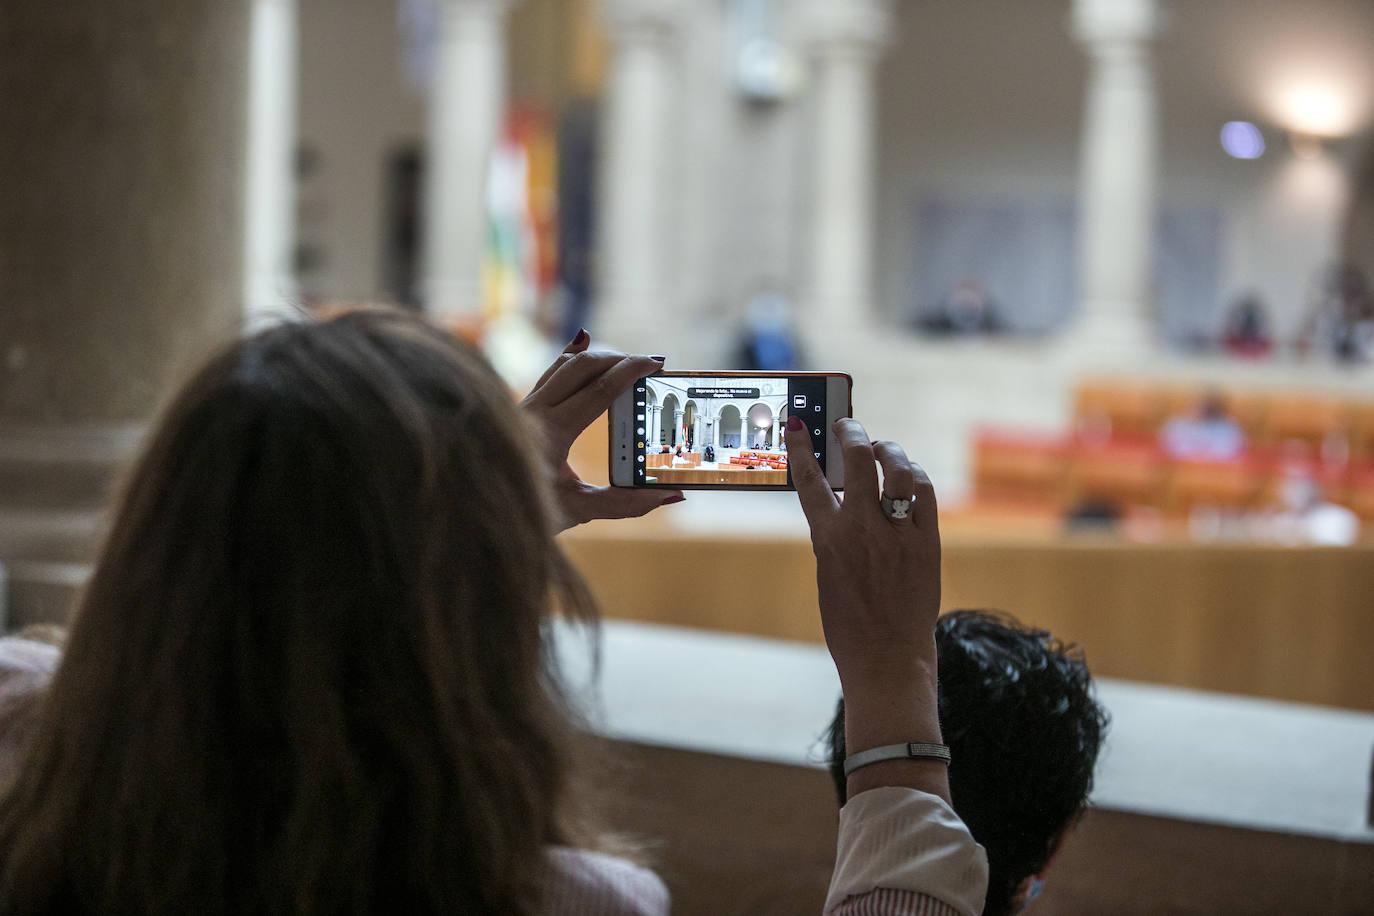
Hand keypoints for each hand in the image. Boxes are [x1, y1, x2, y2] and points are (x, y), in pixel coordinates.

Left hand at [522, 330, 684, 531]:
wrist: (473, 513)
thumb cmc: (523, 513)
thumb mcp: (578, 511)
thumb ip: (624, 503)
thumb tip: (668, 495)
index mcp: (551, 431)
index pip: (598, 389)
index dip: (630, 372)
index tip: (656, 362)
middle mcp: (533, 411)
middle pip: (581, 367)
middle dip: (617, 359)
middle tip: (647, 363)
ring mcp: (522, 407)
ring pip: (562, 366)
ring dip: (595, 359)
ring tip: (623, 363)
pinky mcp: (518, 410)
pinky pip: (548, 376)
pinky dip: (571, 363)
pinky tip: (584, 353)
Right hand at [785, 416, 946, 800]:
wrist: (888, 659)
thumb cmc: (850, 626)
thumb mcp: (828, 575)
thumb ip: (834, 536)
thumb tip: (843, 500)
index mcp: (828, 539)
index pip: (809, 480)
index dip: (802, 448)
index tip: (800, 425)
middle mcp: (863, 530)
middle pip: (859, 460)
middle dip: (851, 434)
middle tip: (847, 427)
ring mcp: (899, 534)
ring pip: (898, 469)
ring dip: (888, 450)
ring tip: (881, 447)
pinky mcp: (928, 543)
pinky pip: (924, 493)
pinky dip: (915, 478)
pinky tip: (908, 477)